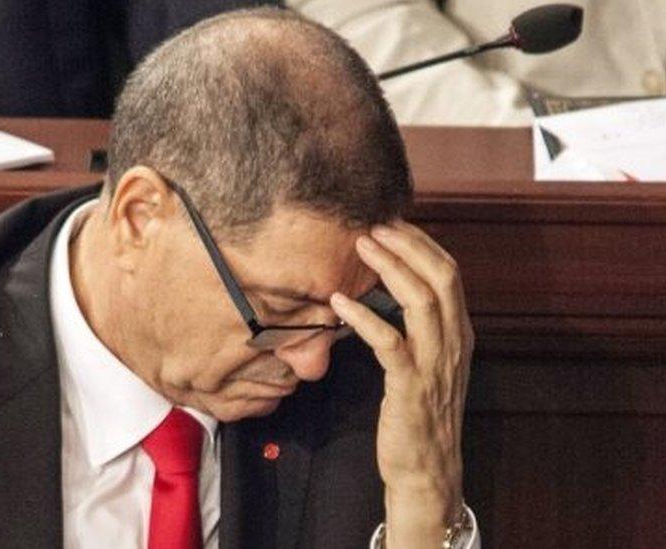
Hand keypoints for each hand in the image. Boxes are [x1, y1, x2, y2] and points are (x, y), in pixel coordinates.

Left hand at [329, 219, 472, 547]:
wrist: (426, 470)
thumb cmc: (419, 415)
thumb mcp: (428, 364)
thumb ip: (419, 329)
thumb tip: (391, 291)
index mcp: (460, 335)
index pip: (450, 273)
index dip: (422, 244)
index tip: (393, 223)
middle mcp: (454, 344)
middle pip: (442, 277)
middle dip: (408, 245)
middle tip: (374, 225)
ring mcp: (435, 365)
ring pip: (421, 302)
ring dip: (389, 269)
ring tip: (360, 247)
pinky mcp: (409, 387)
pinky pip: (389, 342)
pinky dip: (364, 317)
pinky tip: (339, 302)